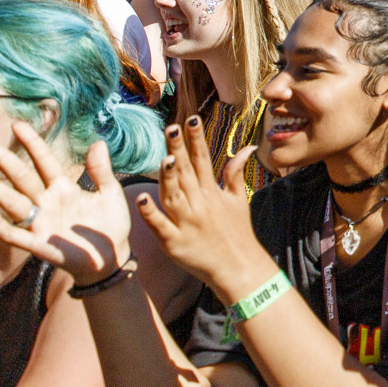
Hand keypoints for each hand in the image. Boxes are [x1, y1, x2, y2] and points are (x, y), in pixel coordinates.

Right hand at [0, 121, 132, 287]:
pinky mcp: (39, 244)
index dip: (32, 143)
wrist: (111, 257)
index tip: (16, 125)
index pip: (44, 161)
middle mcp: (47, 201)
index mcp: (64, 187)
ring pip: (12, 202)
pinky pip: (14, 234)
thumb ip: (101, 171)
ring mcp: (41, 222)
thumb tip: (98, 142)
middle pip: (21, 177)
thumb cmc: (110, 224)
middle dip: (2, 160)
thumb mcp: (110, 194)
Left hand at [135, 118, 270, 300]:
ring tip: (164, 157)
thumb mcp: (239, 200)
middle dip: (178, 149)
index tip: (191, 118)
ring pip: (173, 195)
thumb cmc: (238, 232)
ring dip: (168, 177)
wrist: (239, 268)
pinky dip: (150, 214)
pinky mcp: (174, 243)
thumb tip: (247, 147)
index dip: (197, 139)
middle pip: (186, 173)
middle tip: (171, 127)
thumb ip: (235, 173)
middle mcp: (200, 205)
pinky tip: (140, 199)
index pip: (203, 160)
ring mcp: (186, 224)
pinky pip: (160, 226)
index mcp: (212, 192)